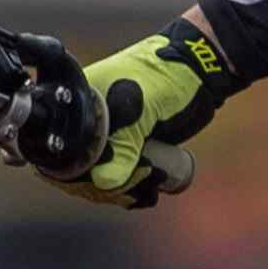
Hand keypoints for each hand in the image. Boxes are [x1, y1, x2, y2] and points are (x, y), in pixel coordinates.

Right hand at [55, 20, 241, 211]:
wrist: (201, 74)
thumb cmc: (165, 76)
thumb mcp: (142, 106)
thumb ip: (123, 142)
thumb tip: (104, 182)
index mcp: (82, 107)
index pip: (67, 152)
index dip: (82, 176)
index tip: (109, 184)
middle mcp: (92, 125)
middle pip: (84, 173)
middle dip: (108, 187)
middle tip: (140, 182)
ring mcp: (113, 139)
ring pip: (105, 180)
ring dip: (125, 192)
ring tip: (152, 186)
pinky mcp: (133, 150)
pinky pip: (124, 180)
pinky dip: (135, 193)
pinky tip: (149, 194)